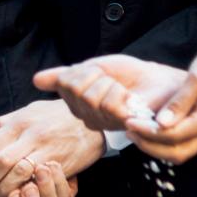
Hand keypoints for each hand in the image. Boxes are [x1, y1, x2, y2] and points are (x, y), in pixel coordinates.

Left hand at [0, 100, 99, 196]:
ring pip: (15, 174)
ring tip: (2, 196)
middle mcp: (28, 134)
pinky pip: (36, 180)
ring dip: (5, 189)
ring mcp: (44, 148)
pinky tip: (22, 194)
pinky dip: (25, 190)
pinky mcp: (59, 162)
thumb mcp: (30, 111)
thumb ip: (8, 123)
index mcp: (17, 122)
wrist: (91, 121)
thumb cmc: (58, 116)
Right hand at [35, 53, 186, 135]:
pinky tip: (130, 98)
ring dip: (110, 85)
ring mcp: (107, 124)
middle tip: (113, 81)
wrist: (161, 80)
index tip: (99, 72)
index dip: (82, 71)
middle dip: (96, 77)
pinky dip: (121, 94)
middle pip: (78, 91)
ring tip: (123, 90)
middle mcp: (90, 118)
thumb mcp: (93, 69)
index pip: (66, 82)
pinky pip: (112, 107)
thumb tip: (35, 80)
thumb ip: (64, 76)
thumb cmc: (130, 76)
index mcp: (80, 104)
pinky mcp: (126, 126)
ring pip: (94, 99)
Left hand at [133, 37, 196, 164]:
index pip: (173, 136)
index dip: (148, 132)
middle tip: (129, 129)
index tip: (128, 121)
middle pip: (177, 153)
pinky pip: (184, 142)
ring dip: (156, 145)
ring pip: (180, 151)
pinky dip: (166, 140)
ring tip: (135, 128)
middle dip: (149, 145)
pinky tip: (151, 125)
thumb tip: (159, 124)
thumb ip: (179, 102)